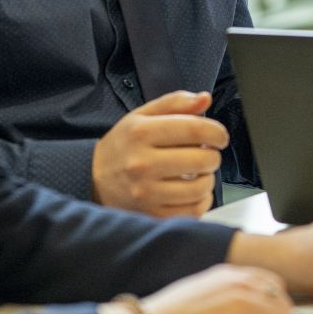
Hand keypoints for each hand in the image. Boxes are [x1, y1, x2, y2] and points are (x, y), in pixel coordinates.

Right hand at [93, 91, 228, 218]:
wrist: (93, 179)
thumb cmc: (123, 146)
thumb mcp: (141, 116)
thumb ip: (175, 104)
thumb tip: (205, 99)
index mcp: (141, 133)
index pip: (194, 129)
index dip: (216, 132)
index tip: (219, 136)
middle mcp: (142, 164)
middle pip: (202, 159)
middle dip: (212, 156)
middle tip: (206, 154)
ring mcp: (146, 192)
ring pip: (201, 187)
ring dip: (208, 178)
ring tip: (197, 173)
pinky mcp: (152, 214)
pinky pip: (193, 210)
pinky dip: (200, 199)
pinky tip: (191, 191)